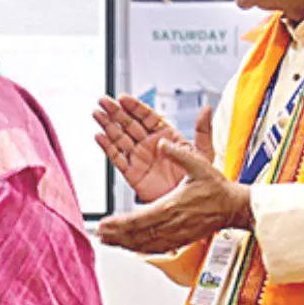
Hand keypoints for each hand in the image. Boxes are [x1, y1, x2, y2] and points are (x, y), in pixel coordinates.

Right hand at [94, 95, 214, 201]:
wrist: (189, 205)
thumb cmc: (197, 180)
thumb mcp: (203, 153)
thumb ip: (203, 131)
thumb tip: (207, 109)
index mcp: (165, 136)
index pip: (147, 117)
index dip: (135, 107)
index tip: (123, 99)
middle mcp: (149, 145)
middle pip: (129, 124)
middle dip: (116, 112)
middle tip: (104, 101)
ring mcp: (139, 158)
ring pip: (119, 138)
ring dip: (107, 125)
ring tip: (97, 114)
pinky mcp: (131, 173)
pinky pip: (116, 158)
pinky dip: (107, 147)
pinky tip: (99, 137)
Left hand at [96, 139, 251, 253]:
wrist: (234, 207)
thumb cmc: (217, 187)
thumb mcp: (199, 164)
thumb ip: (179, 153)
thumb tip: (162, 142)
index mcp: (172, 206)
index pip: (140, 218)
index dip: (120, 223)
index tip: (104, 224)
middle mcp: (172, 224)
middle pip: (138, 234)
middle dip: (116, 235)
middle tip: (99, 234)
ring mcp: (177, 235)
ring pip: (145, 244)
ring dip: (125, 244)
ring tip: (107, 241)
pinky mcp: (181, 240)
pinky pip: (157, 248)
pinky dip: (140, 249)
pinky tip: (129, 247)